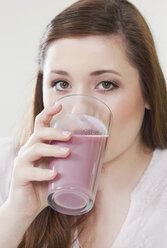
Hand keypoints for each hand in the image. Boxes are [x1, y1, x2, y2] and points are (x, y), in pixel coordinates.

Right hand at [6, 103, 71, 218]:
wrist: (26, 209)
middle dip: (55, 131)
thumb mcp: (61, 175)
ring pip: (35, 149)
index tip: (60, 105)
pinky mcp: (19, 176)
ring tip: (67, 152)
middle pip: (39, 133)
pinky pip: (30, 171)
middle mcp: (29, 151)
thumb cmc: (44, 188)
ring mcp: (22, 162)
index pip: (41, 125)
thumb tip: (102, 168)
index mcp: (39, 146)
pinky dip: (43, 172)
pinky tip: (54, 174)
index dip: (48, 113)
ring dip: (52, 149)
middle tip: (71, 136)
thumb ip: (77, 169)